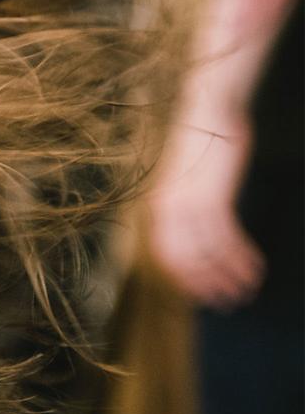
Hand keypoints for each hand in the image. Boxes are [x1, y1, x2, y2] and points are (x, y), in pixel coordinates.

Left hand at [148, 111, 264, 307]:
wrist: (209, 111)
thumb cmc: (202, 143)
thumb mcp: (188, 179)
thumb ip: (188, 204)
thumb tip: (198, 231)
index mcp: (160, 206)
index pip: (168, 255)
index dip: (186, 279)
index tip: (203, 296)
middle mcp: (169, 209)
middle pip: (186, 261)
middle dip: (208, 285)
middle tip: (228, 302)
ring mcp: (189, 204)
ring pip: (209, 254)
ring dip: (229, 275)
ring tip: (247, 290)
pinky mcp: (213, 196)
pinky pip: (226, 238)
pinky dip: (241, 257)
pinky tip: (254, 268)